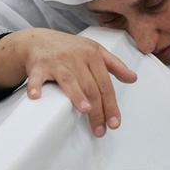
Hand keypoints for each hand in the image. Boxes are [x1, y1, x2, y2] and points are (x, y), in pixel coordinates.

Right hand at [0, 28, 136, 136]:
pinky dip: (36, 86)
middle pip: (90, 87)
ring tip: (85, 110)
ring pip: (69, 80)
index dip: (111, 104)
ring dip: (76, 95)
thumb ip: (114, 65)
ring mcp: (57, 61)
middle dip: (97, 110)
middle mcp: (76, 57)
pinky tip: (36, 96)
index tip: (114, 122)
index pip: (105, 84)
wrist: (39, 39)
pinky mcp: (39, 65)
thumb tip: (133, 78)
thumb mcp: (94, 51)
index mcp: (92, 55)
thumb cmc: (69, 48)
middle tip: (100, 130)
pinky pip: (37, 77)